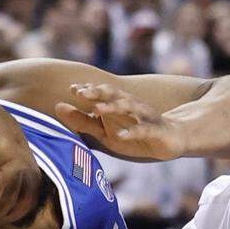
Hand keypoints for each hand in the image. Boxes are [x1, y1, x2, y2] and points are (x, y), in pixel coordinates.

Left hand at [55, 83, 186, 160]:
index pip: (101, 92)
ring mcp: (144, 116)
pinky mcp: (155, 131)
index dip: (87, 90)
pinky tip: (121, 135)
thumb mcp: (105, 131)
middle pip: (113, 95)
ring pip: (128, 107)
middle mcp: (131, 105)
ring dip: (112, 108)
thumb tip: (57, 106)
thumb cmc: (134, 135)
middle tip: (80, 92)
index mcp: (118, 104)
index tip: (72, 89)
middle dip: (97, 92)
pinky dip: (131, 131)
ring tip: (97, 109)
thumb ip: (82, 120)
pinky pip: (143, 129)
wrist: (171, 139)